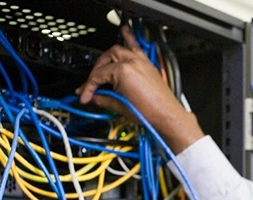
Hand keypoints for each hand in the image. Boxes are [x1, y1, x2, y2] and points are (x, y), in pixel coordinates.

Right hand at [76, 25, 204, 153]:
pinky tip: (125, 30)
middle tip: (92, 83)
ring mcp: (141, 61)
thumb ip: (103, 99)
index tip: (85, 96)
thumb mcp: (120, 107)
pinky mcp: (147, 64)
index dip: (88, 87)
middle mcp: (132, 62)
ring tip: (101, 63)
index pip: (98, 76)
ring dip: (108, 56)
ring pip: (119, 50)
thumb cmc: (150, 113)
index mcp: (122, 71)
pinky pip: (136, 47)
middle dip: (96, 71)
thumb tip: (93, 97)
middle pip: (105, 60)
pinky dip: (129, 39)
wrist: (167, 116)